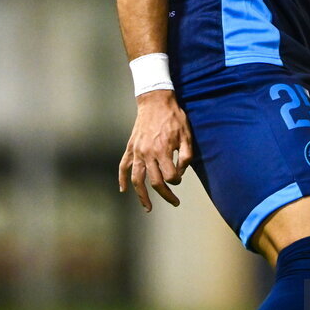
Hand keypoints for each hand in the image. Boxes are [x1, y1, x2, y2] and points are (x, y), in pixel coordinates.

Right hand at [118, 90, 193, 210]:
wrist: (156, 101)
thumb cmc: (174, 118)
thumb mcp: (187, 135)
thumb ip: (187, 155)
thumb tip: (180, 172)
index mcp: (163, 151)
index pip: (170, 176)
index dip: (177, 181)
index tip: (179, 178)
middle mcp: (148, 154)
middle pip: (155, 182)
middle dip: (166, 195)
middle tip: (175, 202)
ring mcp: (137, 152)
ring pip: (137, 179)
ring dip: (142, 196)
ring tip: (148, 207)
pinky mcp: (130, 148)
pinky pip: (123, 166)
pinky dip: (122, 179)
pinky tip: (124, 190)